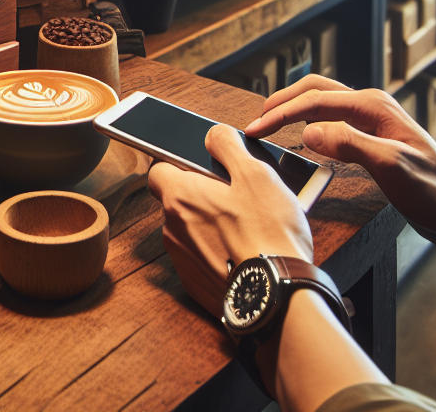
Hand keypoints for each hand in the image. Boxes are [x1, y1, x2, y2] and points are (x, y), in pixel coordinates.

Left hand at [148, 123, 313, 316]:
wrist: (277, 299)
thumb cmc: (268, 233)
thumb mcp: (255, 173)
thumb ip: (227, 146)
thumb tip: (213, 135)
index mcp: (180, 197)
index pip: (158, 169)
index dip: (177, 163)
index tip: (199, 164)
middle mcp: (173, 230)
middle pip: (178, 201)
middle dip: (202, 196)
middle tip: (236, 196)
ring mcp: (183, 261)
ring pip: (191, 231)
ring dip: (210, 225)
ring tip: (248, 226)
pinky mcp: (198, 286)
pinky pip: (202, 259)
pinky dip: (217, 253)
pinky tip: (245, 252)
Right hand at [244, 75, 435, 236]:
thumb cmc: (433, 192)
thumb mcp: (390, 166)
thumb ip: (349, 144)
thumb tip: (307, 132)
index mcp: (372, 105)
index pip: (314, 100)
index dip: (281, 114)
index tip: (255, 129)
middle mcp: (370, 105)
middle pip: (314, 90)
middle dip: (282, 102)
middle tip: (256, 122)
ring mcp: (371, 120)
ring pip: (321, 101)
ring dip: (293, 108)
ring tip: (269, 123)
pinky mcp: (371, 137)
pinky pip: (331, 118)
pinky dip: (308, 121)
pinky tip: (301, 137)